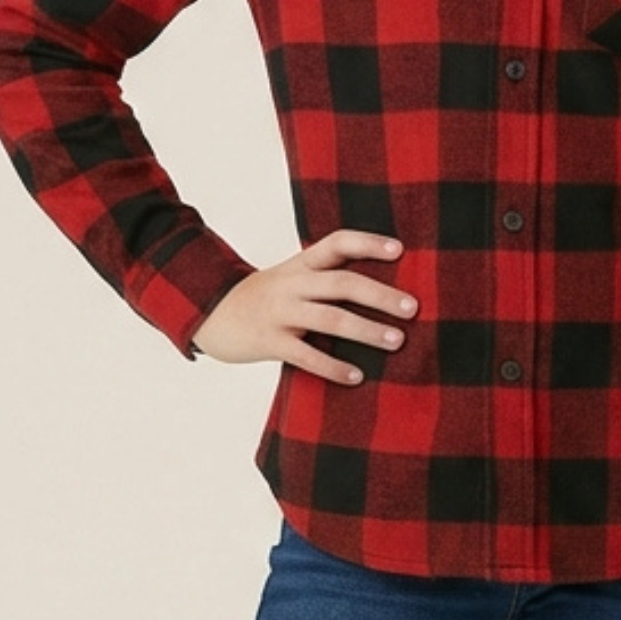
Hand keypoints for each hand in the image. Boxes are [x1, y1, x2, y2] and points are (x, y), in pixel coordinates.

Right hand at [191, 229, 416, 380]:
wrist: (208, 314)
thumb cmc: (263, 299)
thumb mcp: (290, 279)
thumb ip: (325, 280)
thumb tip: (381, 292)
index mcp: (300, 264)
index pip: (337, 243)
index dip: (368, 243)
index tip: (400, 250)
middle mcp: (292, 284)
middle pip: (342, 282)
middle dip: (380, 295)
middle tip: (412, 308)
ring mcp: (279, 312)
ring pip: (330, 318)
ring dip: (367, 330)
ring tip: (397, 341)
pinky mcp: (269, 341)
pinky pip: (306, 355)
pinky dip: (333, 366)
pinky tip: (356, 377)